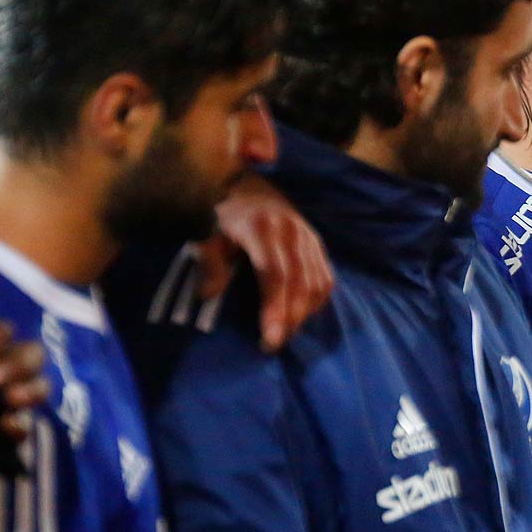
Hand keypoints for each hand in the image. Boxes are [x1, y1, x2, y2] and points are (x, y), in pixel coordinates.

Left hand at [0, 319, 47, 442]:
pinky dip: (19, 426)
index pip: (0, 333)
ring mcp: (9, 404)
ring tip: (11, 398)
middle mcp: (1, 373)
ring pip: (39, 387)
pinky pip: (25, 428)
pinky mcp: (8, 435)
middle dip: (14, 365)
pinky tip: (4, 426)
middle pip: (32, 355)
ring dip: (30, 390)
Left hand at [201, 175, 332, 350]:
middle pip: (298, 283)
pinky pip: (325, 278)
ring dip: (302, 314)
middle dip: (289, 319)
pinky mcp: (317, 243)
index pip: (274, 273)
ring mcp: (307, 236)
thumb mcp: (208, 234)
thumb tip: (207, 295)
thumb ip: (210, 261)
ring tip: (283, 334)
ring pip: (315, 283)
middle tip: (272, 345)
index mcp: (262, 228)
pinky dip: (315, 301)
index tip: (269, 337)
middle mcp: (291, 231)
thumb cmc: (225, 216)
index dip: (274, 307)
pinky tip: (300, 315)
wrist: (249, 186)